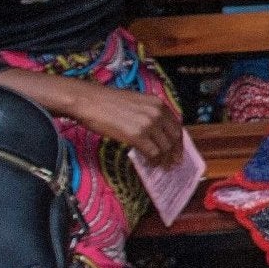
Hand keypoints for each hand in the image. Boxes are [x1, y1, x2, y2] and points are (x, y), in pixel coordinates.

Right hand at [61, 81, 182, 164]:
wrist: (90, 101)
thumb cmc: (108, 102)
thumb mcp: (137, 102)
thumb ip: (150, 114)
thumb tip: (156, 132)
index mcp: (158, 104)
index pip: (176, 126)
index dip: (178, 141)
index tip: (178, 151)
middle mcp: (157, 113)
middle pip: (173, 138)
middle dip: (174, 153)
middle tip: (173, 163)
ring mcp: (148, 124)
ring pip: (164, 147)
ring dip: (164, 159)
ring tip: (161, 166)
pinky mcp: (137, 135)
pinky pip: (152, 152)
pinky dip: (153, 160)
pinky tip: (150, 164)